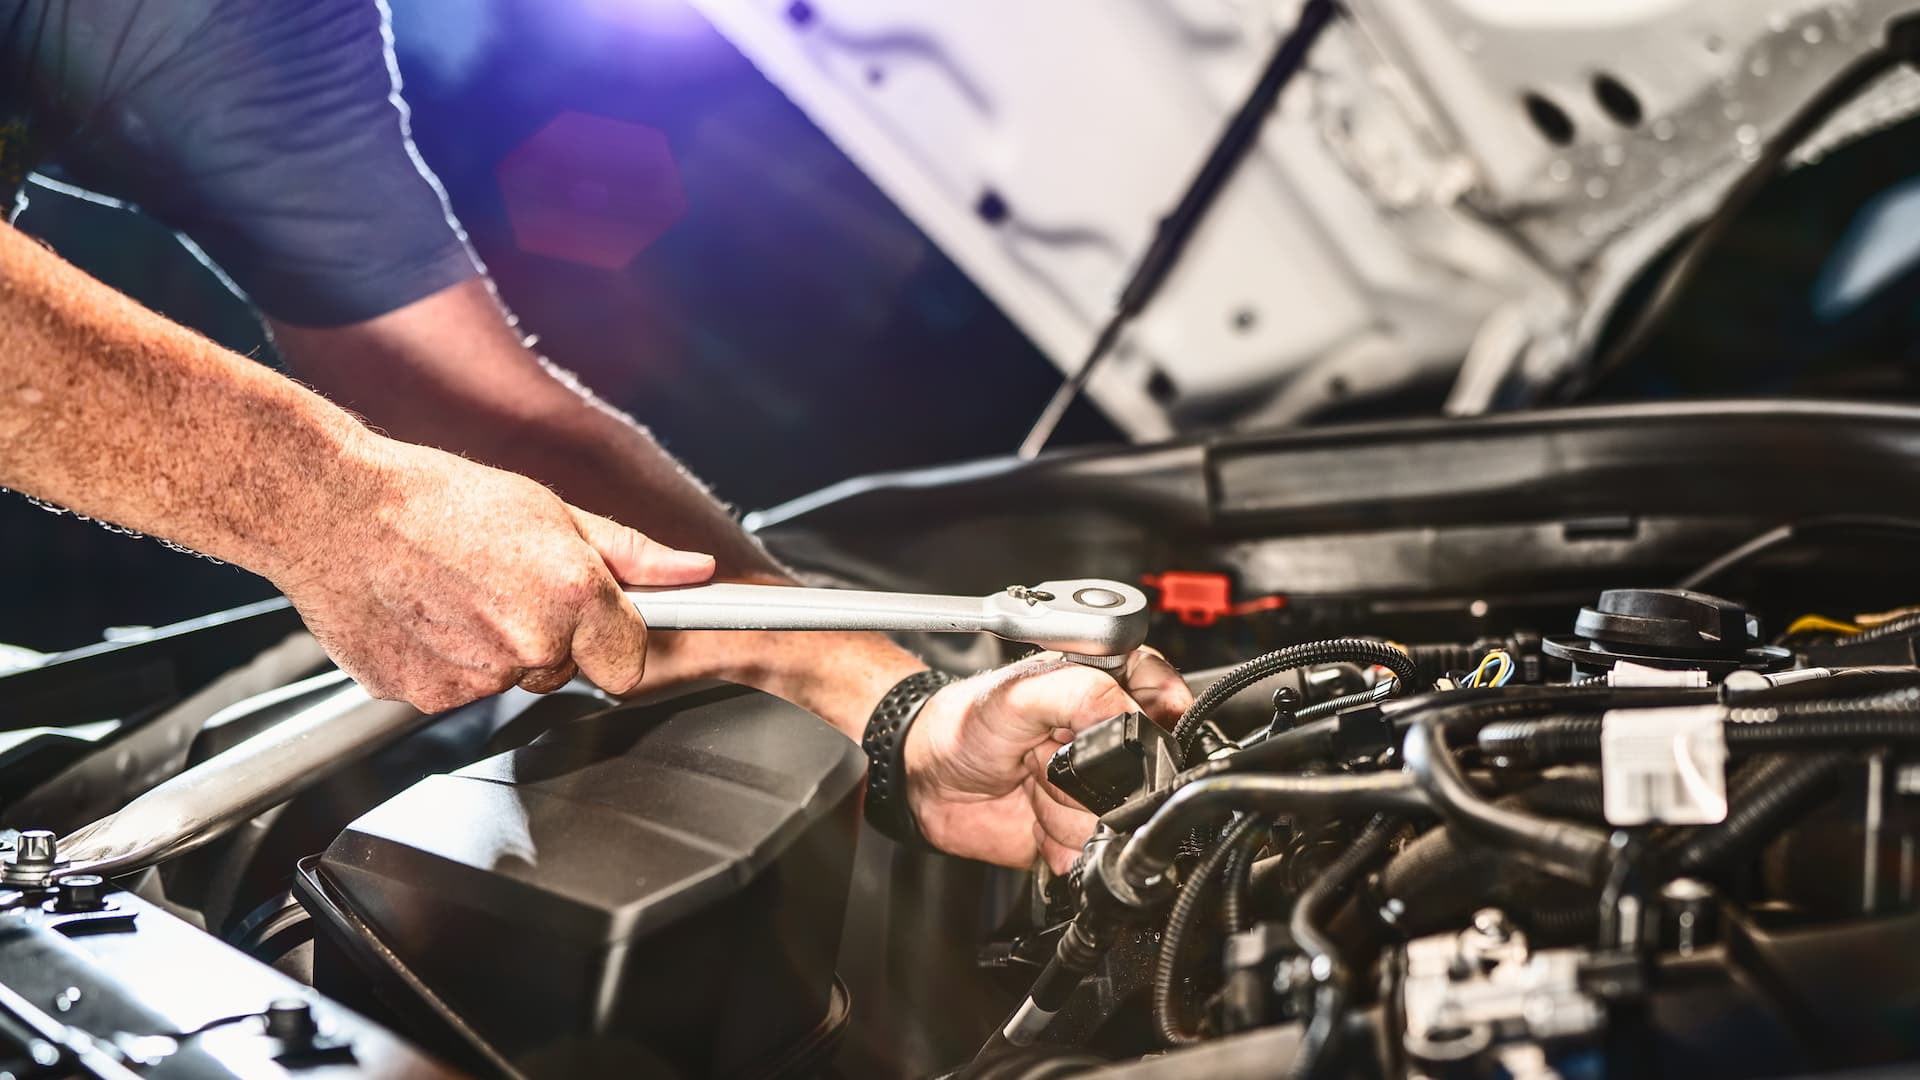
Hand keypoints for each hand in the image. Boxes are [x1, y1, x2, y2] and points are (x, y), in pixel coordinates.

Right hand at [274, 433, 713, 711]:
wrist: (330, 507)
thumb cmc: (434, 499)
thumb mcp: (550, 511)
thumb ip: (632, 556)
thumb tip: (694, 573)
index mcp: (572, 595)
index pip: (630, 660)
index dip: (614, 637)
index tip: (603, 623)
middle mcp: (528, 645)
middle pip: (564, 669)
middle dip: (546, 634)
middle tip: (500, 581)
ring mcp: (473, 679)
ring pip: (507, 679)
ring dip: (491, 646)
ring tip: (454, 588)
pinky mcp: (422, 697)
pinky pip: (455, 689)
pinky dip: (443, 660)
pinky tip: (422, 612)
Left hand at [903, 648, 1191, 872]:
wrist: (926, 777)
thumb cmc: (964, 722)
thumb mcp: (1020, 692)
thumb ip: (1084, 694)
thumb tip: (1134, 719)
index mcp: (1109, 687)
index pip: (1168, 709)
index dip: (1136, 734)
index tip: (1084, 736)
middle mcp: (1111, 739)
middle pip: (1146, 780)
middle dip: (1086, 780)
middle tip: (1042, 757)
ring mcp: (1098, 789)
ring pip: (1119, 823)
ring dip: (1064, 812)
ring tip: (1031, 784)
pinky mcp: (1079, 830)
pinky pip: (1094, 854)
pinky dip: (1059, 844)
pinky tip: (1032, 817)